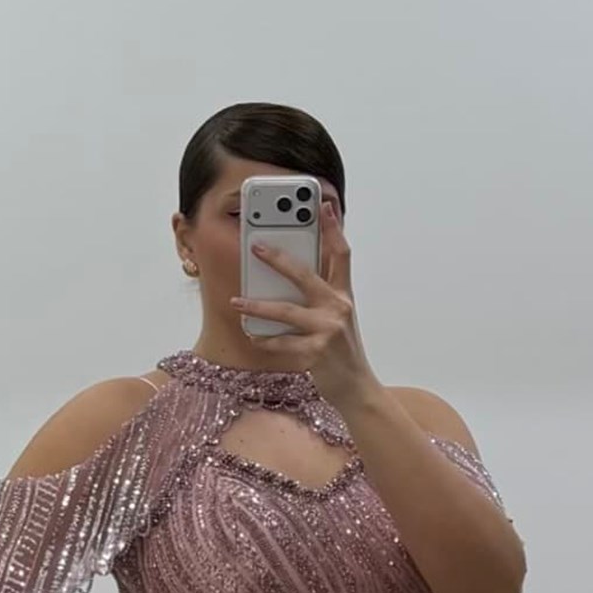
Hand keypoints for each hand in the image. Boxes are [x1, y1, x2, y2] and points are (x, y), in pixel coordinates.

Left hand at [230, 197, 374, 406]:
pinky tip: (251, 334)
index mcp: (343, 294)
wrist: (356, 386)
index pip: (341, 254)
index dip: (333, 228)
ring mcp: (328, 330)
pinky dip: (264, 340)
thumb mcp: (339, 315)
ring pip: (286, 312)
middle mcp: (338, 308)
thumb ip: (321, 293)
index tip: (322, 205)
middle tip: (256, 248)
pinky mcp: (316, 353)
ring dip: (257, 307)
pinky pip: (282, 343)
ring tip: (237, 302)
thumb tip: (292, 271)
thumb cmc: (342, 348)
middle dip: (279, 259)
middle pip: (306, 275)